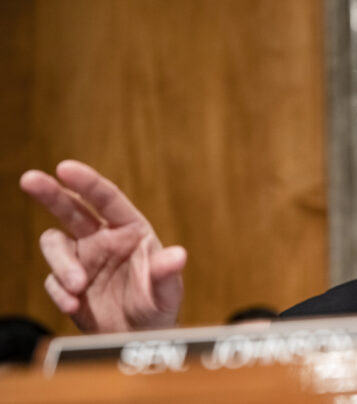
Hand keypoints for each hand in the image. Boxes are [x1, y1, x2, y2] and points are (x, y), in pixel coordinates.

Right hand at [20, 160, 185, 332]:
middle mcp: (103, 238)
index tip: (65, 167)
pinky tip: (74, 305)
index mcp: (130, 229)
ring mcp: (82, 259)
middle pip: (71, 208)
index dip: (87, 182)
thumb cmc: (159, 306)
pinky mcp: (67, 284)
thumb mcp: (168, 290)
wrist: (140, 338)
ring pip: (55, 244)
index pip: (107, 199)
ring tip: (78, 286)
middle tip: (30, 179)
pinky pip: (52, 281)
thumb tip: (178, 256)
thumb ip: (167, 272)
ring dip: (62, 263)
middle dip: (51, 193)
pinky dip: (59, 291)